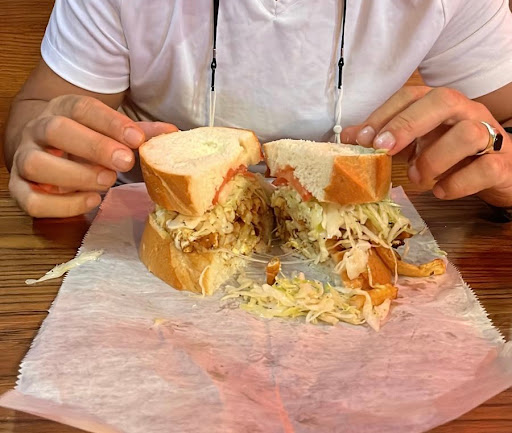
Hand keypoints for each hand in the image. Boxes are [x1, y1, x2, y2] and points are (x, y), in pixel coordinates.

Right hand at [9, 95, 177, 217]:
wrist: (41, 145)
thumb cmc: (82, 137)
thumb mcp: (108, 130)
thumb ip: (137, 133)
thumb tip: (172, 133)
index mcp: (63, 109)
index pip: (83, 108)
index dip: (111, 123)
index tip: (138, 139)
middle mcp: (38, 130)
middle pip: (57, 130)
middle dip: (94, 147)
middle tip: (125, 162)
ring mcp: (25, 158)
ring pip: (37, 164)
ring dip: (75, 175)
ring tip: (106, 182)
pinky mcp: (19, 189)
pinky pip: (31, 200)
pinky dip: (62, 205)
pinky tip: (92, 200)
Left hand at [342, 86, 511, 206]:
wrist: (499, 171)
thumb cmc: (452, 155)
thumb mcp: (416, 144)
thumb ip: (386, 139)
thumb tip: (348, 138)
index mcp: (441, 105)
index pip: (412, 96)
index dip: (385, 114)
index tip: (361, 139)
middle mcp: (467, 113)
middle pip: (444, 101)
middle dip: (407, 124)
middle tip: (383, 150)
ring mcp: (490, 136)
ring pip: (469, 133)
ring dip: (435, 158)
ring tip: (417, 177)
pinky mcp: (503, 164)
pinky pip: (486, 168)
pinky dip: (459, 183)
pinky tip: (441, 191)